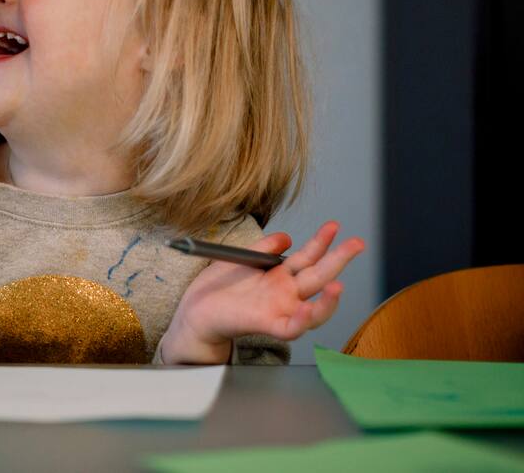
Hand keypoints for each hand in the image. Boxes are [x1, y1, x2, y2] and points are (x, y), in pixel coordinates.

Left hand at [161, 221, 364, 363]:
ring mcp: (279, 310)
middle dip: (339, 260)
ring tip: (338, 284)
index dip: (321, 242)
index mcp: (280, 276)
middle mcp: (285, 293)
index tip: (334, 225)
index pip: (308, 257)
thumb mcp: (242, 258)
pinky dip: (302, 321)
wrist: (195, 309)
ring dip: (328, 300)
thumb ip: (265, 248)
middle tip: (357, 243)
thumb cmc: (218, 286)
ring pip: (314, 309)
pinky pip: (291, 328)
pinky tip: (307, 308)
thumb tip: (288, 237)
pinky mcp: (266, 324)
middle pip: (318, 276)